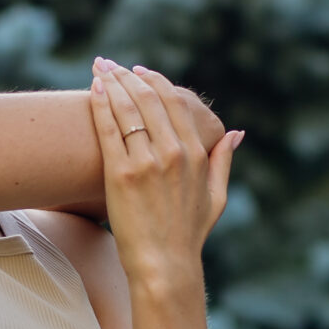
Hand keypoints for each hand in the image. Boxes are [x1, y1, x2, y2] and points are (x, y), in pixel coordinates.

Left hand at [89, 57, 241, 286]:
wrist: (164, 265)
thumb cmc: (189, 234)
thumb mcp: (217, 196)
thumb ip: (224, 160)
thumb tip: (236, 133)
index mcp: (196, 153)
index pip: (174, 102)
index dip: (154, 80)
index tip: (138, 70)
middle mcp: (173, 152)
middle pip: (147, 99)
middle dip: (126, 76)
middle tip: (110, 63)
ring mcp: (147, 163)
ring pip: (126, 110)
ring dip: (110, 84)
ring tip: (98, 69)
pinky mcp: (121, 175)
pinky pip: (108, 131)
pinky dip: (100, 107)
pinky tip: (92, 91)